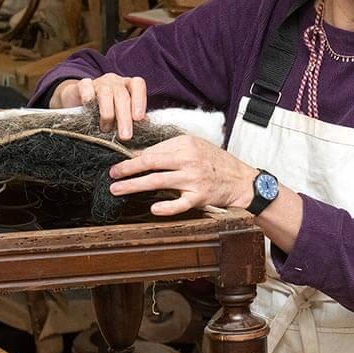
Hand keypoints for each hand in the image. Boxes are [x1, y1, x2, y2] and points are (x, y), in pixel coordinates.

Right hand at [50, 74, 146, 139]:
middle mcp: (115, 81)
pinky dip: (88, 97)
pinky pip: (86, 86)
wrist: (76, 101)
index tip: (138, 119)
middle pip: (122, 95)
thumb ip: (129, 119)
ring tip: (106, 129)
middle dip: (124, 117)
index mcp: (127, 86)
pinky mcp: (82, 84)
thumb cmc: (103, 111)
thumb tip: (141, 133)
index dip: (140, 100)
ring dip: (108, 114)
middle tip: (125, 136)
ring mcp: (98, 82)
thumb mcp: (119, 114)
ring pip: (106, 93)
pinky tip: (88, 108)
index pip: (138, 85)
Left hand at [108, 135, 256, 216]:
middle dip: (127, 169)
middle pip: (151, 164)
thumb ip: (171, 149)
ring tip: (118, 189)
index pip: (153, 150)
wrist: (241, 180)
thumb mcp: (195, 147)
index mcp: (186, 144)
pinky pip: (179, 204)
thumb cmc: (215, 162)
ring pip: (158, 182)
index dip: (133, 158)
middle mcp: (188, 160)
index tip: (119, 163)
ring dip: (134, 186)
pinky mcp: (199, 197)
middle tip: (111, 174)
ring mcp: (193, 180)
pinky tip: (153, 208)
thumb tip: (141, 155)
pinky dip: (166, 207)